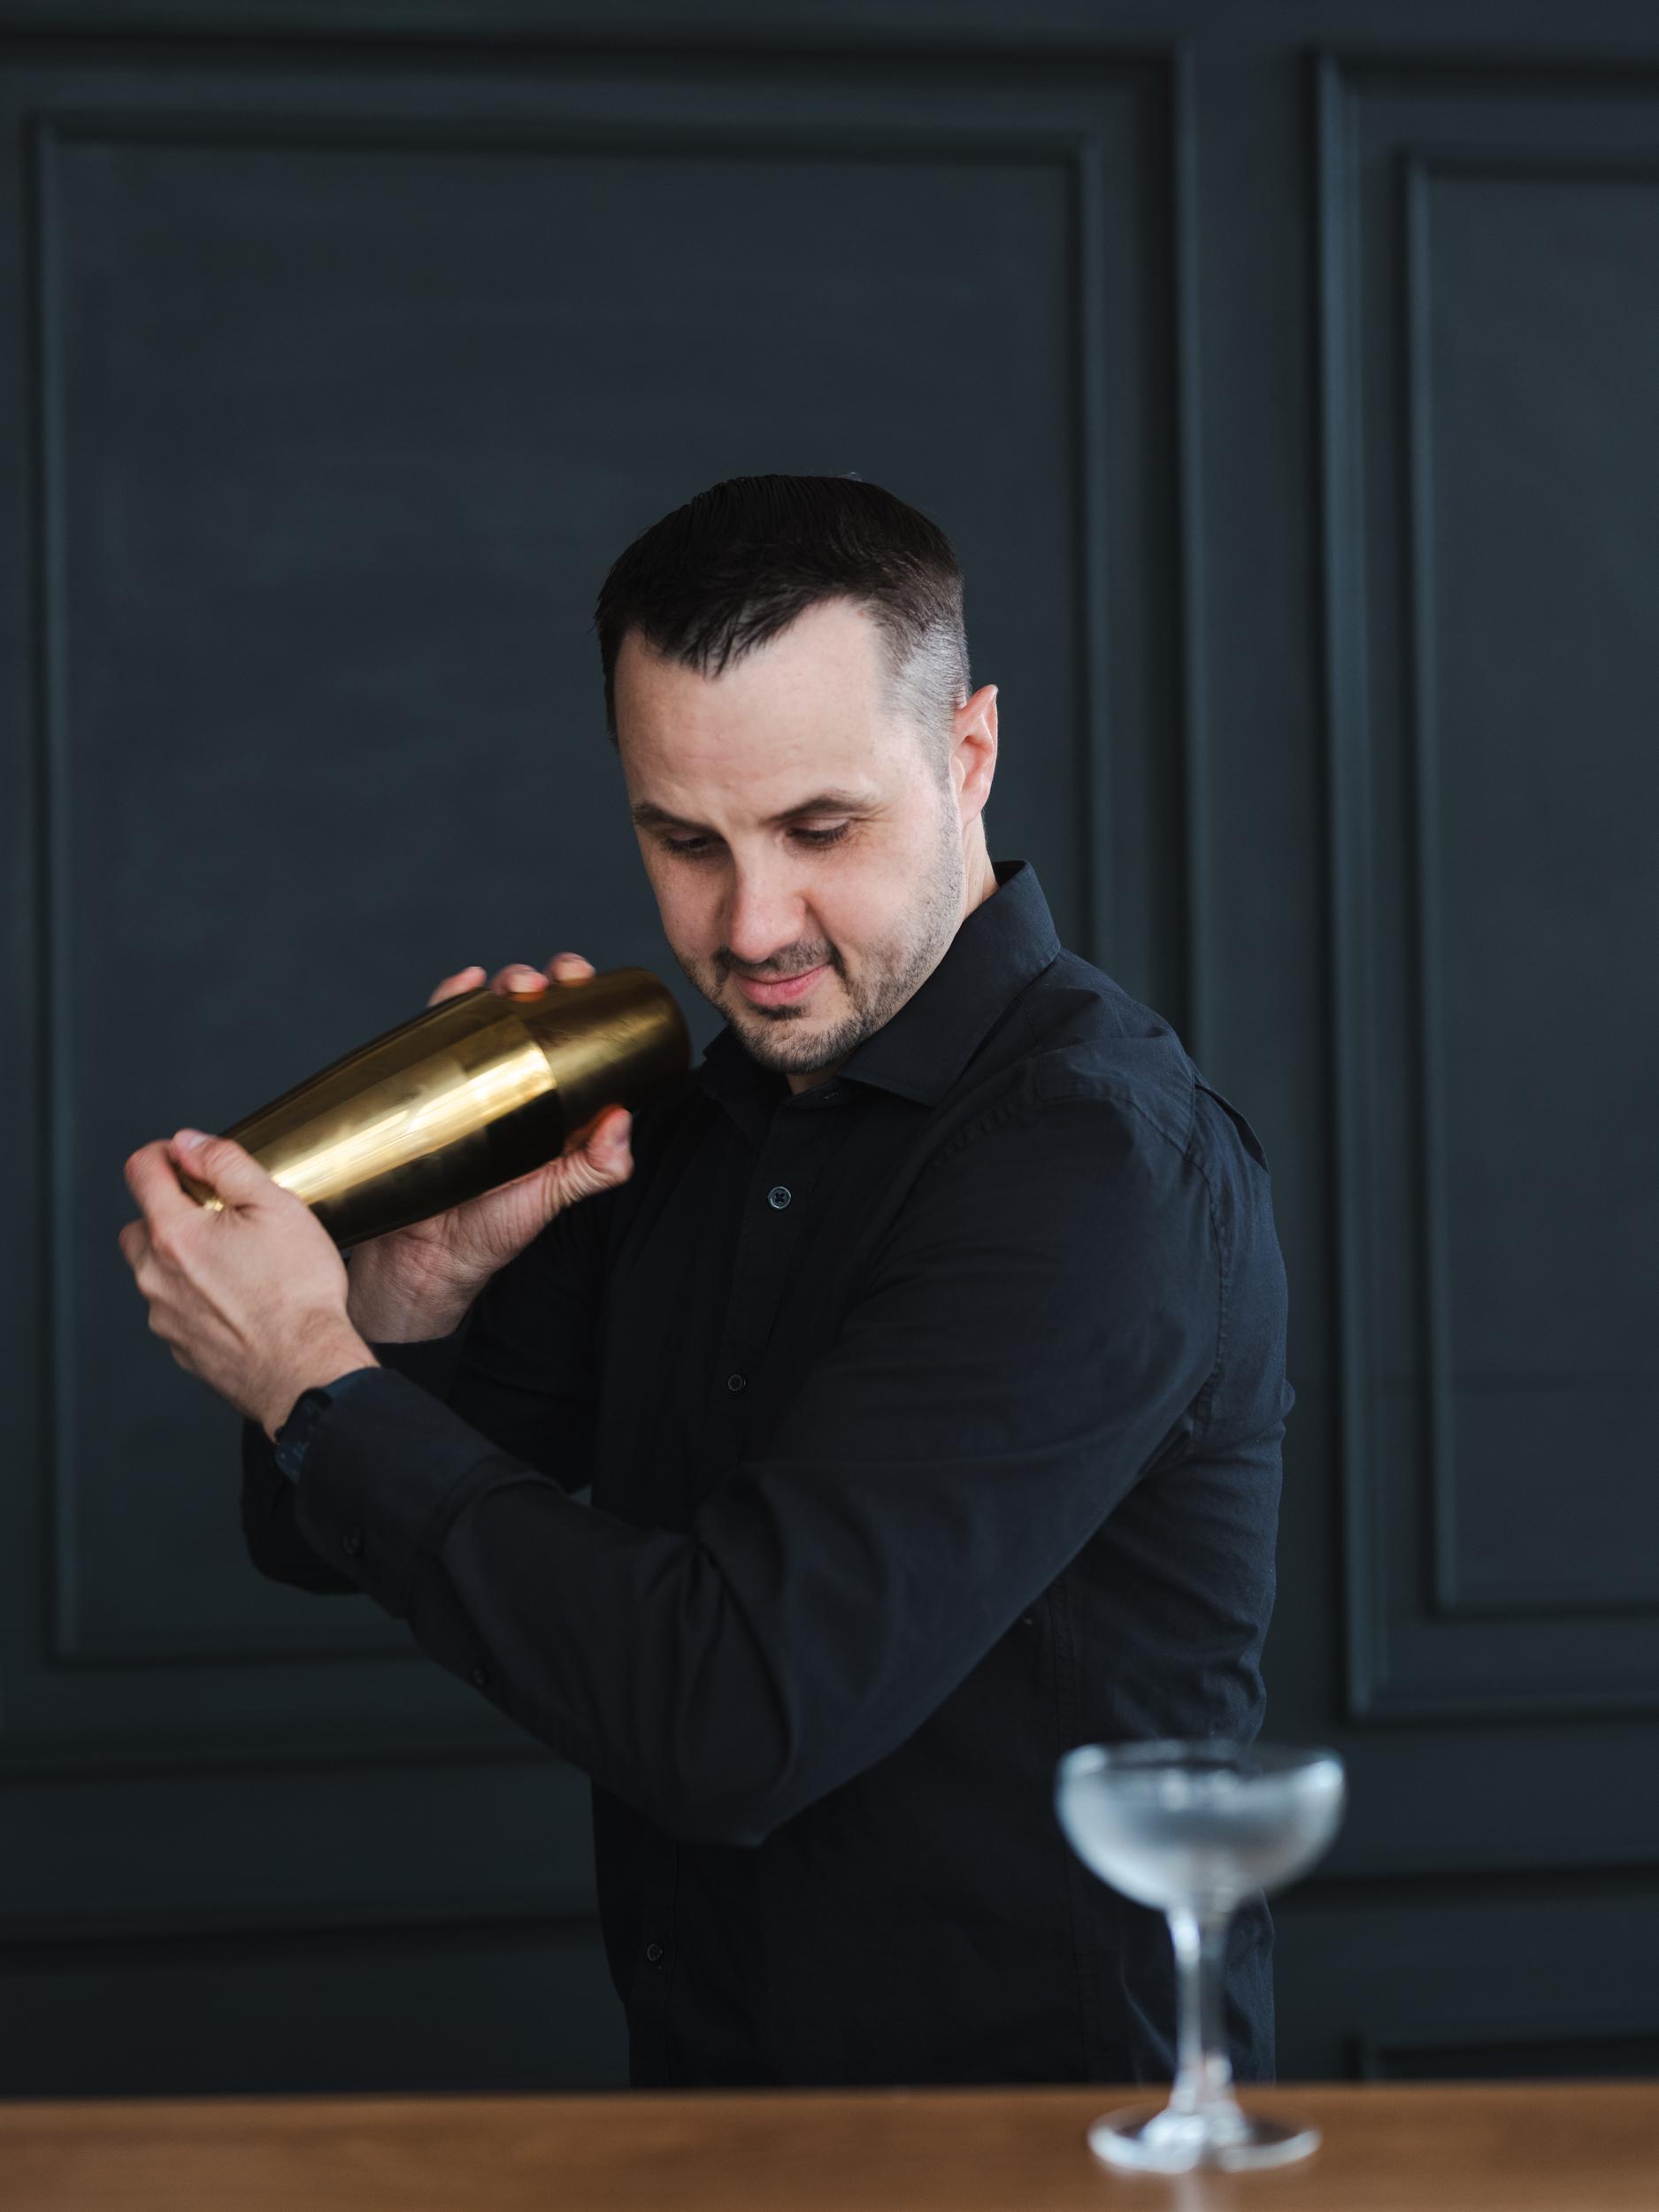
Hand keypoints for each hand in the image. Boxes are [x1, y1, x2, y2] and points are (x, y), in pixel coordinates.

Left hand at [117, 1133, 375, 1439]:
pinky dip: (197, 1299)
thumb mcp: (276, 1206)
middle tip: (218, 1217)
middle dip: (170, 1212)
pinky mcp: (181, 1348)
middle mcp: (156, 1276)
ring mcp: (165, 1317)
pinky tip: (240, 1300)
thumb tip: (191, 1142)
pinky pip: (176, 1310)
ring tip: (238, 1264)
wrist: (306, 1368)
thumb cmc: (298, 1293)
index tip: (186, 1157)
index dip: (164, 1153)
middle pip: (141, 1225)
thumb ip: (227, 1164)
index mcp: (175, 1234)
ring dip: (184, 1259)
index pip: (141, 1172)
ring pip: (157, 1272)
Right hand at [350, 951, 634, 1300]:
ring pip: (483, 1014)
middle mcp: (506, 1081)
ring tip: (513, 984)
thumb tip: (623, 1120)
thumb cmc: (491, 1229)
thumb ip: (597, 1168)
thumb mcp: (555, 1197)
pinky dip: (448, 998)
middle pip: (526, 1012)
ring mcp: (461, 1078)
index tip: (588, 986)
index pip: (568, 1035)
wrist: (421, 1259)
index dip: (581, 1002)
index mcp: (548, 1099)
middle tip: (550, 982)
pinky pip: (430, 1033)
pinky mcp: (419, 1083)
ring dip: (501, 983)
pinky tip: (464, 983)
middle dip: (542, 981)